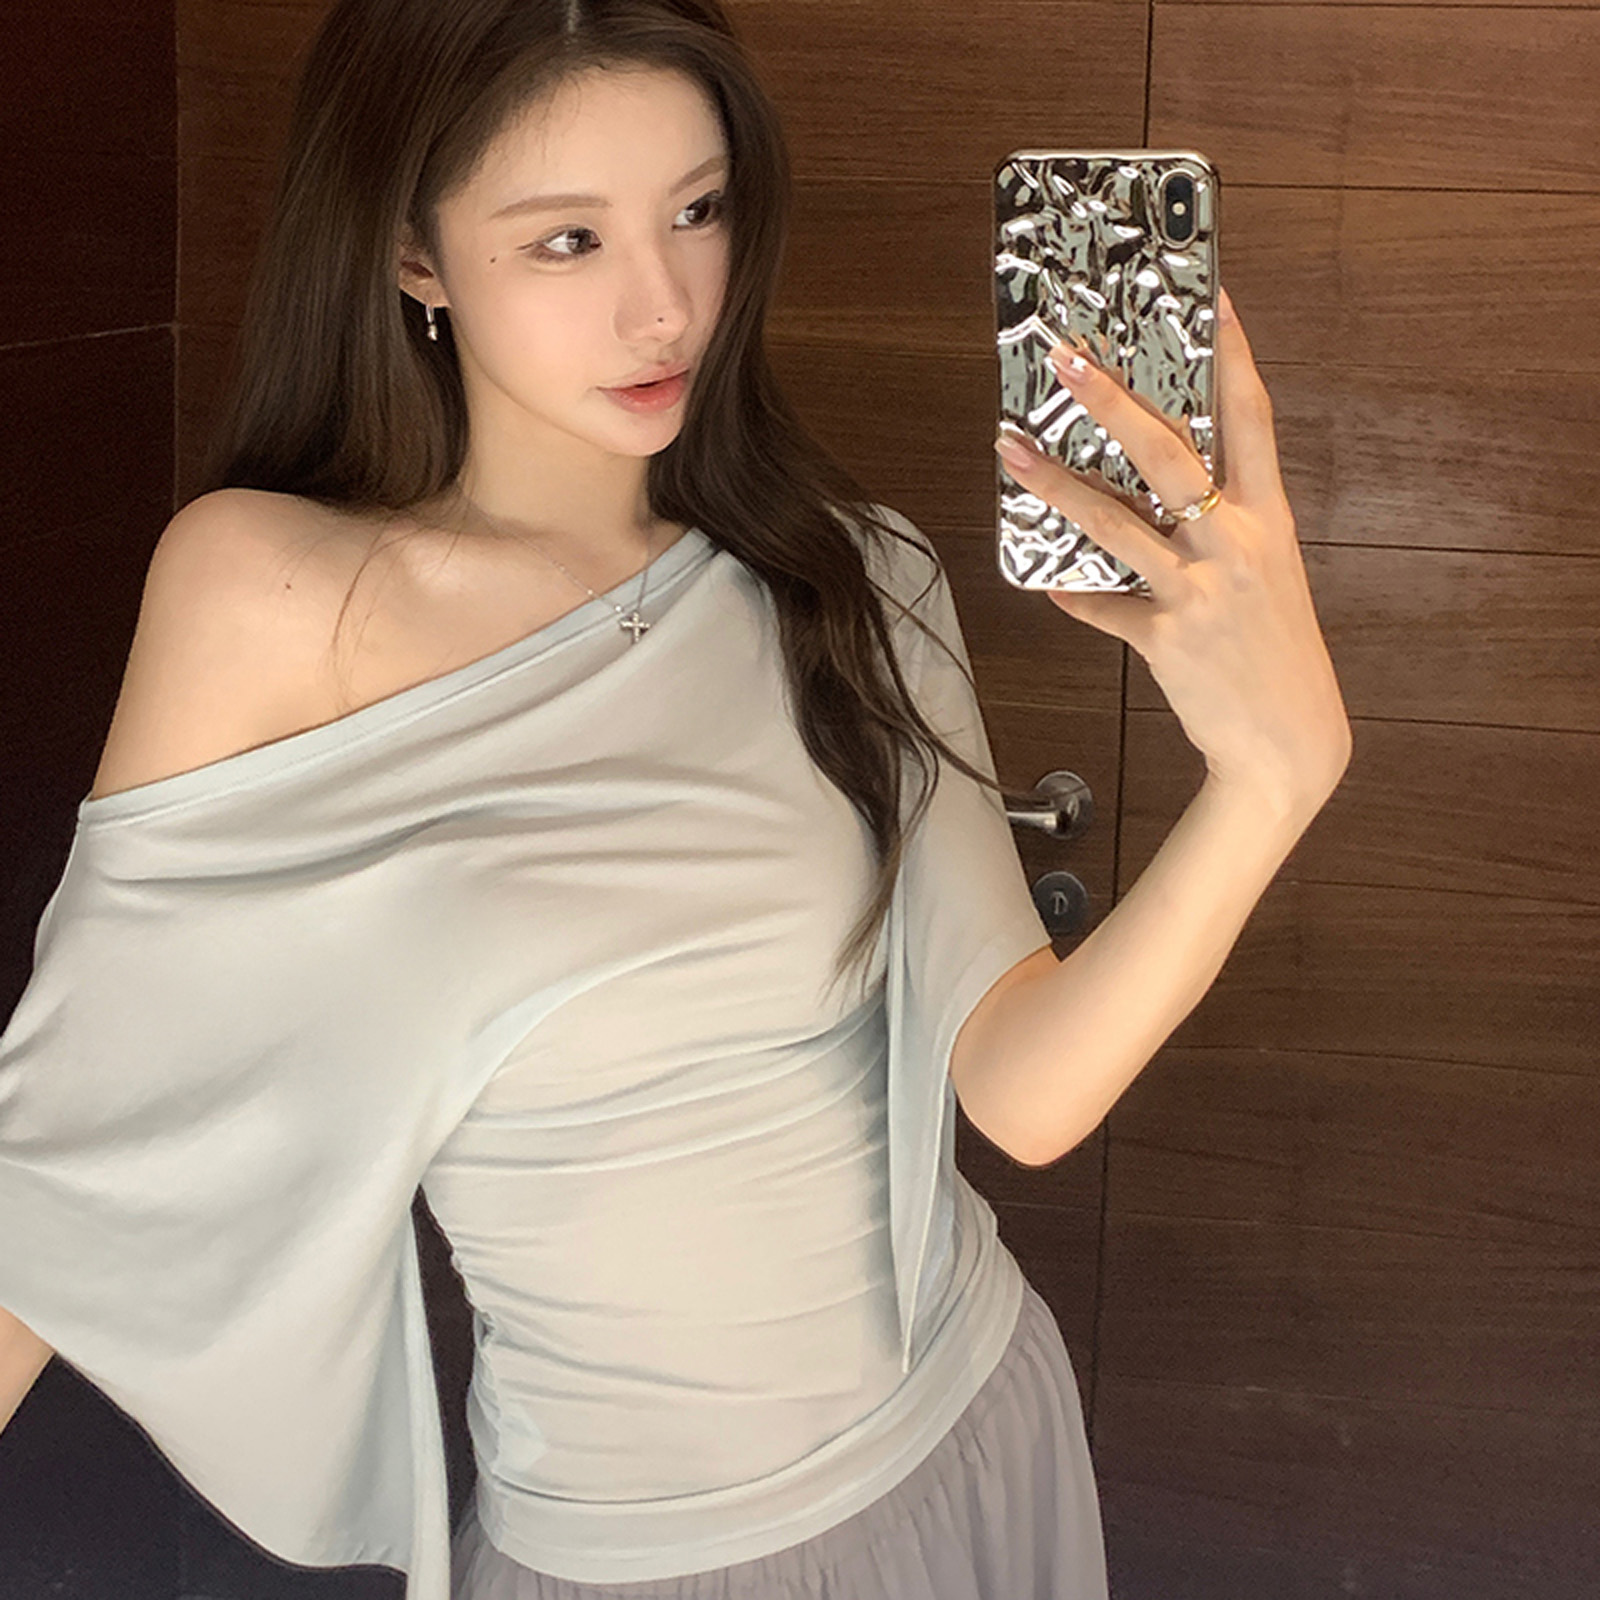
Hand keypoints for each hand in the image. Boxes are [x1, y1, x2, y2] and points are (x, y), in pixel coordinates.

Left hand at [994, 287, 1352, 813]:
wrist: (1291, 742)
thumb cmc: (1274, 651)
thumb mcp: (1265, 575)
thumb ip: (1217, 530)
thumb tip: (1152, 498)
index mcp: (1270, 519)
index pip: (1253, 418)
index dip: (1233, 354)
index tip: (1210, 296)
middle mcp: (1238, 545)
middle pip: (1172, 455)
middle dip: (1116, 402)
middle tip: (1067, 358)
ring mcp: (1201, 591)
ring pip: (1119, 524)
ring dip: (1057, 484)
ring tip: (1009, 449)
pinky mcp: (1167, 638)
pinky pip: (1104, 609)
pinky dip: (1074, 594)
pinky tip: (1045, 579)